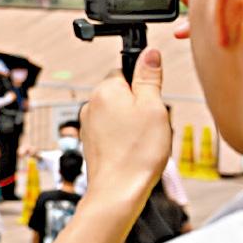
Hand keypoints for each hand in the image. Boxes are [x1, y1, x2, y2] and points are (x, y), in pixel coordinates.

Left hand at [79, 49, 171, 200]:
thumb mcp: (153, 107)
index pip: (125, 70)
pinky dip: (126, 137)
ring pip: (120, 113)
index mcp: (104, 90)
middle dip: (140, 105)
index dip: (144, 84)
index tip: (153, 99)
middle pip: (123, 93)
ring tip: (144, 141)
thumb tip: (149, 52)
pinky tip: (135, 150)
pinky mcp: (91, 141)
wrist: (118, 190)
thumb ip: (149, 77)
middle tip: (151, 123)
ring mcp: (88, 124)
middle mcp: (91, 104)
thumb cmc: (137, 152)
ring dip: (134, 122)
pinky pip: (114, 131)